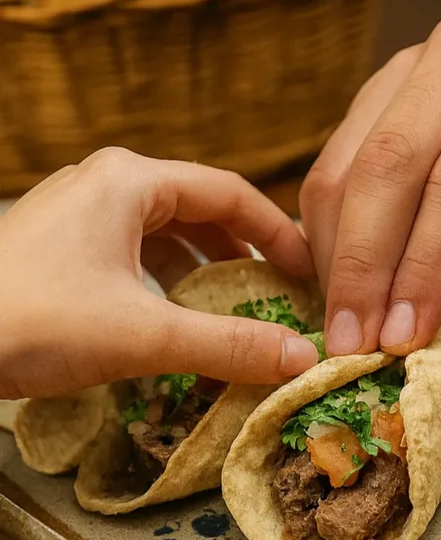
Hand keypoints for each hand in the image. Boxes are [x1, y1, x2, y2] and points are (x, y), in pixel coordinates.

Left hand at [0, 148, 318, 398]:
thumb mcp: (143, 335)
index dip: (279, 233)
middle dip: (243, 253)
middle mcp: (105, 183)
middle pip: (199, 209)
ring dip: (204, 269)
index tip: (309, 273)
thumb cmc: (31, 321)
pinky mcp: (57, 245)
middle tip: (279, 294)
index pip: (231, 193)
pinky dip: (164, 281)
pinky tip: (173, 316)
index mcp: (131, 180)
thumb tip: (303, 359)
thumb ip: (228, 345)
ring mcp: (76, 212)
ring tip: (234, 309)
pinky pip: (131, 252)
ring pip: (164, 232)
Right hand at [300, 11, 440, 372]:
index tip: (402, 339)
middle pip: (387, 168)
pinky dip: (328, 232)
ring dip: (335, 256)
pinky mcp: (373, 89)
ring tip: (342, 326)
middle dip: (363, 267)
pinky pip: (332, 164)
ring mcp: (406, 64)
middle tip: (351, 345)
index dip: (424, 266)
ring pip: (345, 166)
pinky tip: (339, 283)